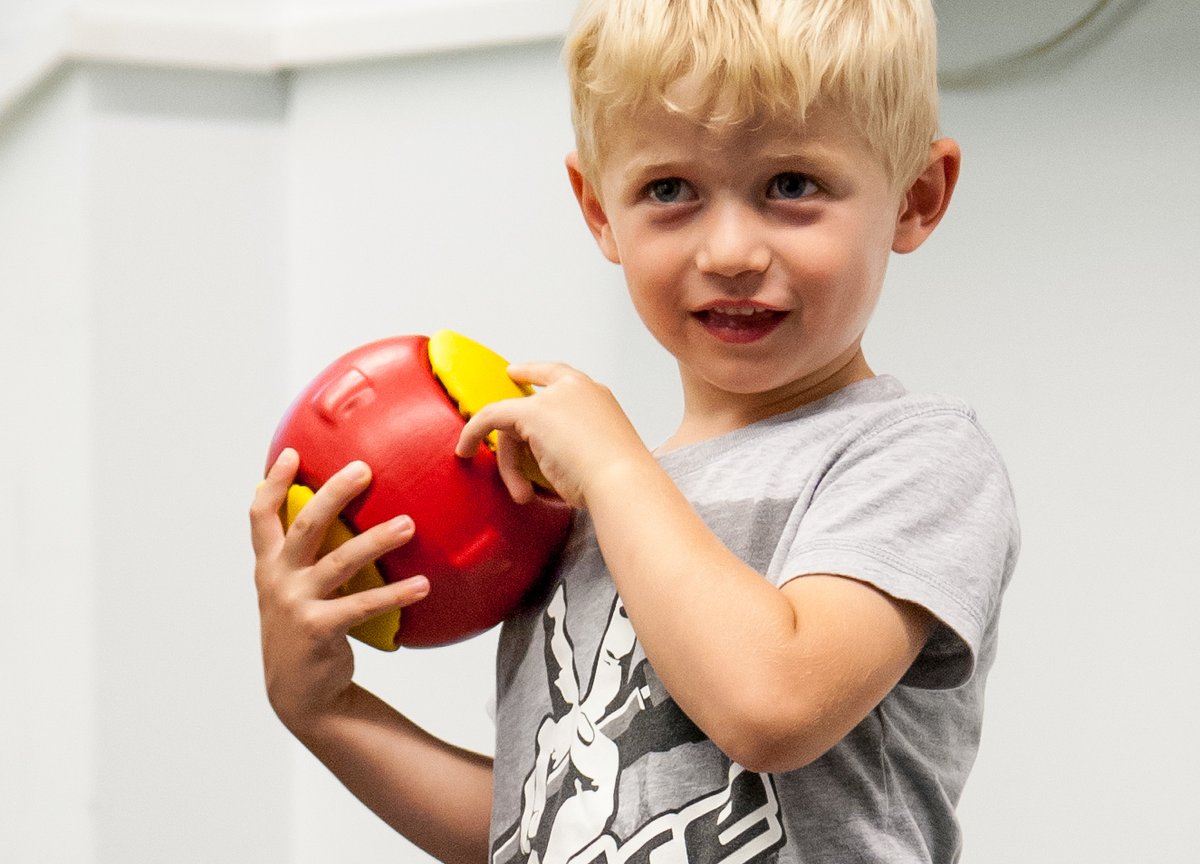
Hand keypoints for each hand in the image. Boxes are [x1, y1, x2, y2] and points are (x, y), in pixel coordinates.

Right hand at [249, 448, 429, 733]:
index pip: (260, 516)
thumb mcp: (295, 592)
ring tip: (409, 524)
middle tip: (365, 468)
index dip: (273, 482)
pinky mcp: (318, 628)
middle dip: (334, 492)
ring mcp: (295, 604)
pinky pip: (363, 604)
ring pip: (340, 560)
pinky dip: (395, 593)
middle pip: (305, 524)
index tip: (293, 453)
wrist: (300, 693)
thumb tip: (352, 521)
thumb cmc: (307, 630)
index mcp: (269, 566)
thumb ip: (309, 560)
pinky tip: (423, 585)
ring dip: (377, 539)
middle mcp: (277, 579)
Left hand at [454, 363, 652, 509]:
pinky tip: (465, 449)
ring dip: (510, 462)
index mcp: (598, 396)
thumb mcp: (600, 457)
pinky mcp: (533, 412)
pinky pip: (491, 416)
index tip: (514, 373)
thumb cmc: (618, 480)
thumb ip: (578, 448)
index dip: (534, 373)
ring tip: (522, 493)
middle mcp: (578, 388)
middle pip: (531, 403)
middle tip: (495, 456)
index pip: (560, 375)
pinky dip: (474, 432)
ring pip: (514, 421)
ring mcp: (555, 398)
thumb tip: (559, 465)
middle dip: (511, 430)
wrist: (623, 482)